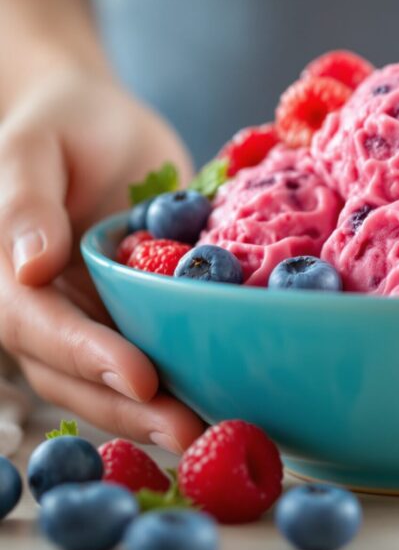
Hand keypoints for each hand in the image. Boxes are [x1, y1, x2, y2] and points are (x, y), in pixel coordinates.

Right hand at [0, 68, 203, 451]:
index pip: (38, 326)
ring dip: (155, 411)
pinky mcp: (133, 314)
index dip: (86, 356)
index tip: (139, 376)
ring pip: (109, 381)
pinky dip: (181, 382)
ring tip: (212, 430)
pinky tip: (225, 398)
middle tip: (188, 429)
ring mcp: (89, 317)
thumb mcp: (36, 145)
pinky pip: (152, 354)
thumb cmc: (64, 120)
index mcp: (8, 273)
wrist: (103, 119)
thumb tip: (30, 263)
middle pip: (73, 374)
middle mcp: (45, 308)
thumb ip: (27, 201)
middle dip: (128, 407)